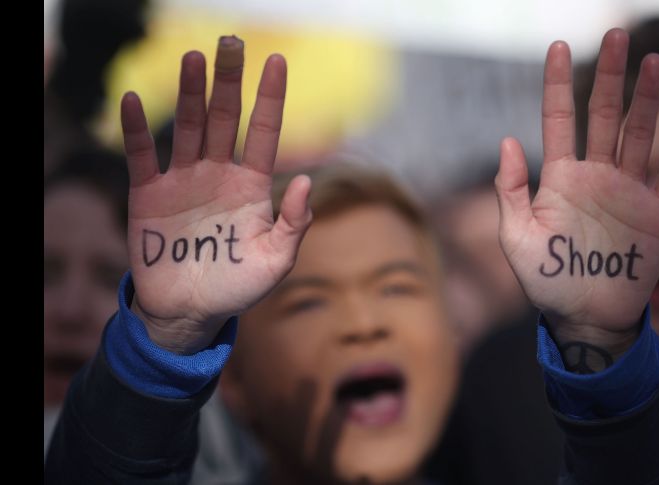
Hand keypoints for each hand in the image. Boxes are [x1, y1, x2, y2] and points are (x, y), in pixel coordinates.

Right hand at [121, 37, 311, 353]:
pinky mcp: (149, 196)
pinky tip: (133, 100)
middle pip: (223, 118)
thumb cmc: (239, 287)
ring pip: (186, 128)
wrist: (191, 312)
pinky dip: (137, 130)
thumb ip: (294, 224)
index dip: (270, 98)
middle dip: (227, 81)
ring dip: (189, 93)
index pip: (263, 132)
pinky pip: (142, 156)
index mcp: (252, 186)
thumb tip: (309, 181)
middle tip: (230, 42)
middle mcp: (219, 175)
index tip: (277, 61)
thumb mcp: (277, 261)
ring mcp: (183, 182)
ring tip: (193, 58)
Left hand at [495, 29, 658, 363]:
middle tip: (617, 35)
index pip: (559, 120)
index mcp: (560, 179)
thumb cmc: (545, 280)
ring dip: (648, 99)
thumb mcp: (516, 238)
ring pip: (640, 135)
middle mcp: (596, 176)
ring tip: (653, 61)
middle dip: (611, 77)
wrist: (584, 317)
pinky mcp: (657, 213)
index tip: (558, 47)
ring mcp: (628, 192)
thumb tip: (508, 140)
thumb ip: (510, 191)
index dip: (558, 84)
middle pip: (605, 116)